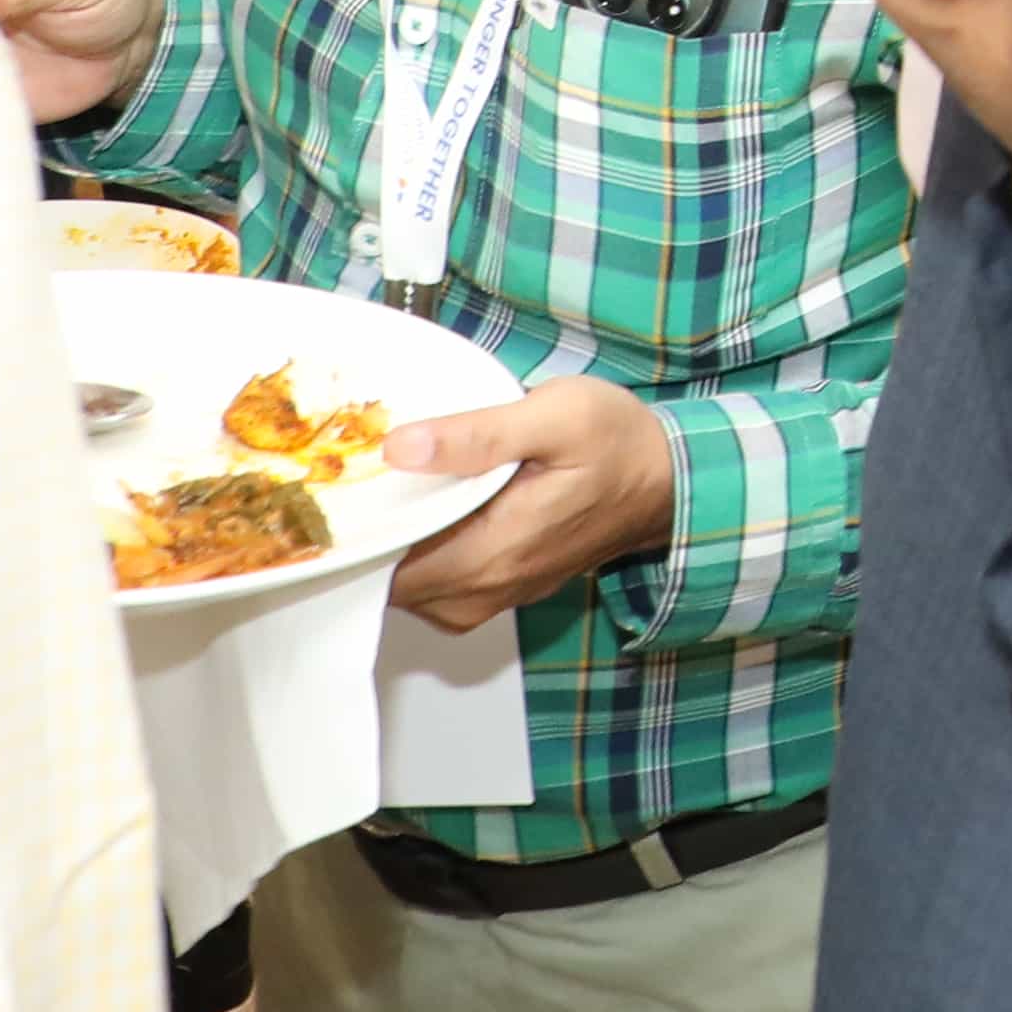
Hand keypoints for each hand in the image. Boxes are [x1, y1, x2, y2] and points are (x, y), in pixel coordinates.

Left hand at [383, 373, 682, 629]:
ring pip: (407, 588)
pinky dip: (418, 554)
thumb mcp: (555, 416)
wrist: (671, 479)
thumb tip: (400, 447)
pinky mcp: (501, 589)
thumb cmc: (618, 443)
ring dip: (392, 544)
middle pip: (386, 582)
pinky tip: (426, 508)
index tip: (340, 487)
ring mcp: (493, 595)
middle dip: (368, 534)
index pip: (384, 567)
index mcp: (491, 553)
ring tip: (388, 487)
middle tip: (356, 476)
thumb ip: (476, 434)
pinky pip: (435, 586)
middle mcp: (485, 589)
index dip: (354, 530)